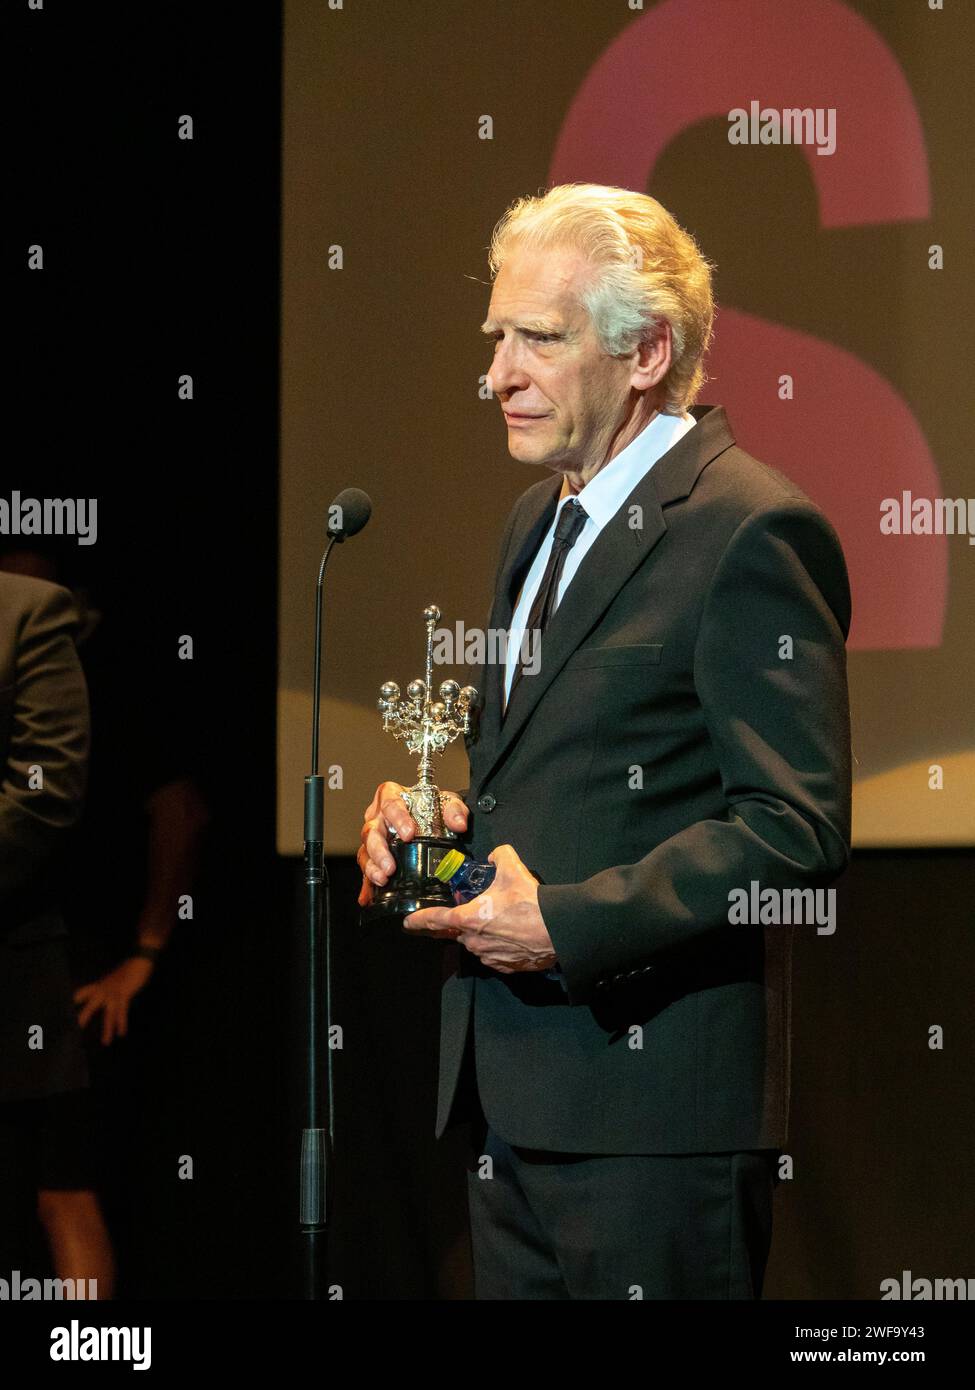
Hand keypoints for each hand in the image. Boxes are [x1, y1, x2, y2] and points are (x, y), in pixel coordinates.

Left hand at [73, 957, 155, 1045]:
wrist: (137, 963)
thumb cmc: (124, 973)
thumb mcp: (109, 980)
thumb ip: (101, 990)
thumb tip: (96, 1001)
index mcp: (98, 986)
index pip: (80, 995)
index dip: (72, 1004)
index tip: (63, 1016)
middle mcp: (103, 990)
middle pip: (90, 1006)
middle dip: (84, 1019)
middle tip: (76, 1032)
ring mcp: (114, 994)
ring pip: (109, 1014)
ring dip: (108, 1029)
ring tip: (106, 1042)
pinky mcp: (125, 995)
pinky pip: (123, 1012)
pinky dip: (122, 1023)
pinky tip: (121, 1033)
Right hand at [356, 779, 468, 908]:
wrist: (430, 815)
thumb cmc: (432, 805)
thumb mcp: (446, 802)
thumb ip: (454, 810)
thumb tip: (459, 824)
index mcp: (391, 796)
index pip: (391, 804)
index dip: (398, 819)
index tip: (409, 834)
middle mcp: (377, 816)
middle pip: (372, 831)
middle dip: (379, 851)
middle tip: (391, 867)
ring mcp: (373, 836)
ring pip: (365, 851)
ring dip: (372, 867)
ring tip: (383, 879)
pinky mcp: (372, 854)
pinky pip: (366, 868)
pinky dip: (366, 884)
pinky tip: (368, 897)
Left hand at [404, 844, 555, 971]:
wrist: (557, 930)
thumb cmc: (531, 903)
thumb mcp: (512, 869)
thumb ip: (498, 855)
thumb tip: (495, 855)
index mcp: (468, 918)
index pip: (434, 920)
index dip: (418, 921)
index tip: (408, 924)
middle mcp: (473, 941)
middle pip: (456, 932)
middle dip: (460, 923)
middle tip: (469, 912)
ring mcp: (488, 955)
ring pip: (475, 943)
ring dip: (480, 934)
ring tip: (497, 921)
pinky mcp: (504, 966)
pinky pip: (492, 954)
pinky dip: (496, 945)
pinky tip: (510, 935)